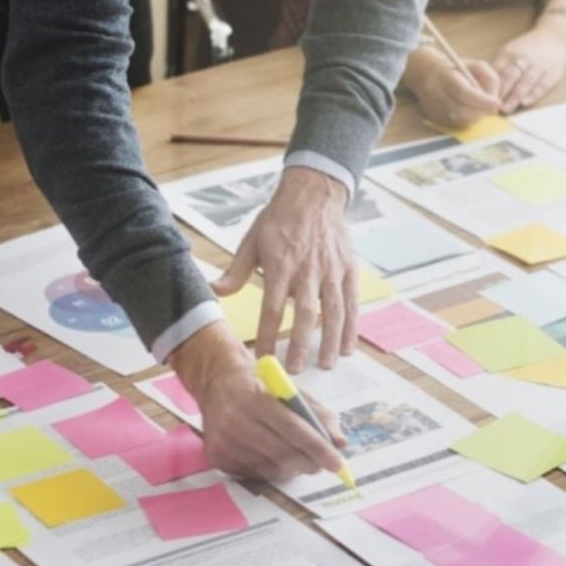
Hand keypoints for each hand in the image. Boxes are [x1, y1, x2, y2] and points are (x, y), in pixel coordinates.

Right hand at [169, 325, 348, 480]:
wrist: (217, 381)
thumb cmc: (261, 385)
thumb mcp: (291, 390)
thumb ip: (318, 414)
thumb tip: (341, 442)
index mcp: (256, 398)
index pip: (294, 429)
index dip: (318, 448)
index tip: (338, 463)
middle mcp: (236, 420)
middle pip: (283, 453)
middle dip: (310, 463)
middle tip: (324, 464)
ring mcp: (223, 441)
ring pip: (269, 468)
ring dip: (293, 468)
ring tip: (301, 459)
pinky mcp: (216, 456)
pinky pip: (254, 473)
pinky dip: (272, 470)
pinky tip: (276, 458)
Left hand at [214, 167, 355, 370]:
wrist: (314, 194)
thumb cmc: (279, 219)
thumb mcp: (252, 241)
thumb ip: (236, 271)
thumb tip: (214, 292)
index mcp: (281, 266)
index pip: (272, 308)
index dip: (267, 336)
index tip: (262, 359)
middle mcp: (308, 271)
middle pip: (305, 314)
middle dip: (299, 345)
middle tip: (294, 371)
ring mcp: (331, 270)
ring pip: (333, 311)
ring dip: (329, 340)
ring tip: (325, 365)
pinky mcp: (348, 269)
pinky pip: (351, 302)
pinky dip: (351, 326)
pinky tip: (346, 346)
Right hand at [415, 52, 502, 129]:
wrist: (428, 76)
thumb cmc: (457, 70)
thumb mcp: (475, 65)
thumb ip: (489, 78)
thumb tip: (495, 99)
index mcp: (444, 77)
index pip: (463, 92)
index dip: (482, 100)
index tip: (497, 103)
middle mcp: (436, 94)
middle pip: (462, 110)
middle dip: (482, 110)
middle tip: (493, 106)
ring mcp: (435, 109)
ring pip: (462, 120)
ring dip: (477, 115)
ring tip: (481, 105)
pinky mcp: (437, 120)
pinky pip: (458, 125)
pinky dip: (470, 119)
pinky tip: (471, 109)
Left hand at [492, 23, 565, 113]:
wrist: (555, 37)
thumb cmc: (527, 48)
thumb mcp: (511, 51)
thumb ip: (499, 68)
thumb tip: (484, 87)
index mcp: (509, 53)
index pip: (496, 70)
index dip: (488, 86)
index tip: (481, 98)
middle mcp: (523, 59)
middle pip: (509, 76)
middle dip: (500, 93)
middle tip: (491, 107)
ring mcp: (538, 66)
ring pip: (524, 82)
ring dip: (514, 97)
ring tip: (505, 109)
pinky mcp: (551, 74)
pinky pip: (541, 85)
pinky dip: (533, 95)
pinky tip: (524, 103)